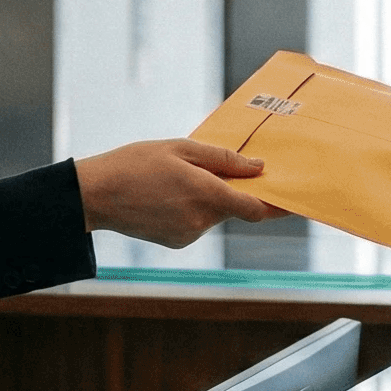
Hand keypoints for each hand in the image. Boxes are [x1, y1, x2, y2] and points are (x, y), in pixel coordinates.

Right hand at [75, 140, 283, 247]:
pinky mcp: (176, 242)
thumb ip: (223, 159)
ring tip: (174, 178)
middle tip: (211, 168)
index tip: (295, 200)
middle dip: (231, 190)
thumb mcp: (180, 148)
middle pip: (233, 207)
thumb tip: (258, 168)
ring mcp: (188, 235)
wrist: (95, 195)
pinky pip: (196, 222)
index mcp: (206, 194)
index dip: (277, 205)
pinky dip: (191, 208)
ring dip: (207, 198)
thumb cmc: (135, 163)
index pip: (256, 208)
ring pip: (213, 214)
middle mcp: (201, 220)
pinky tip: (166, 194)